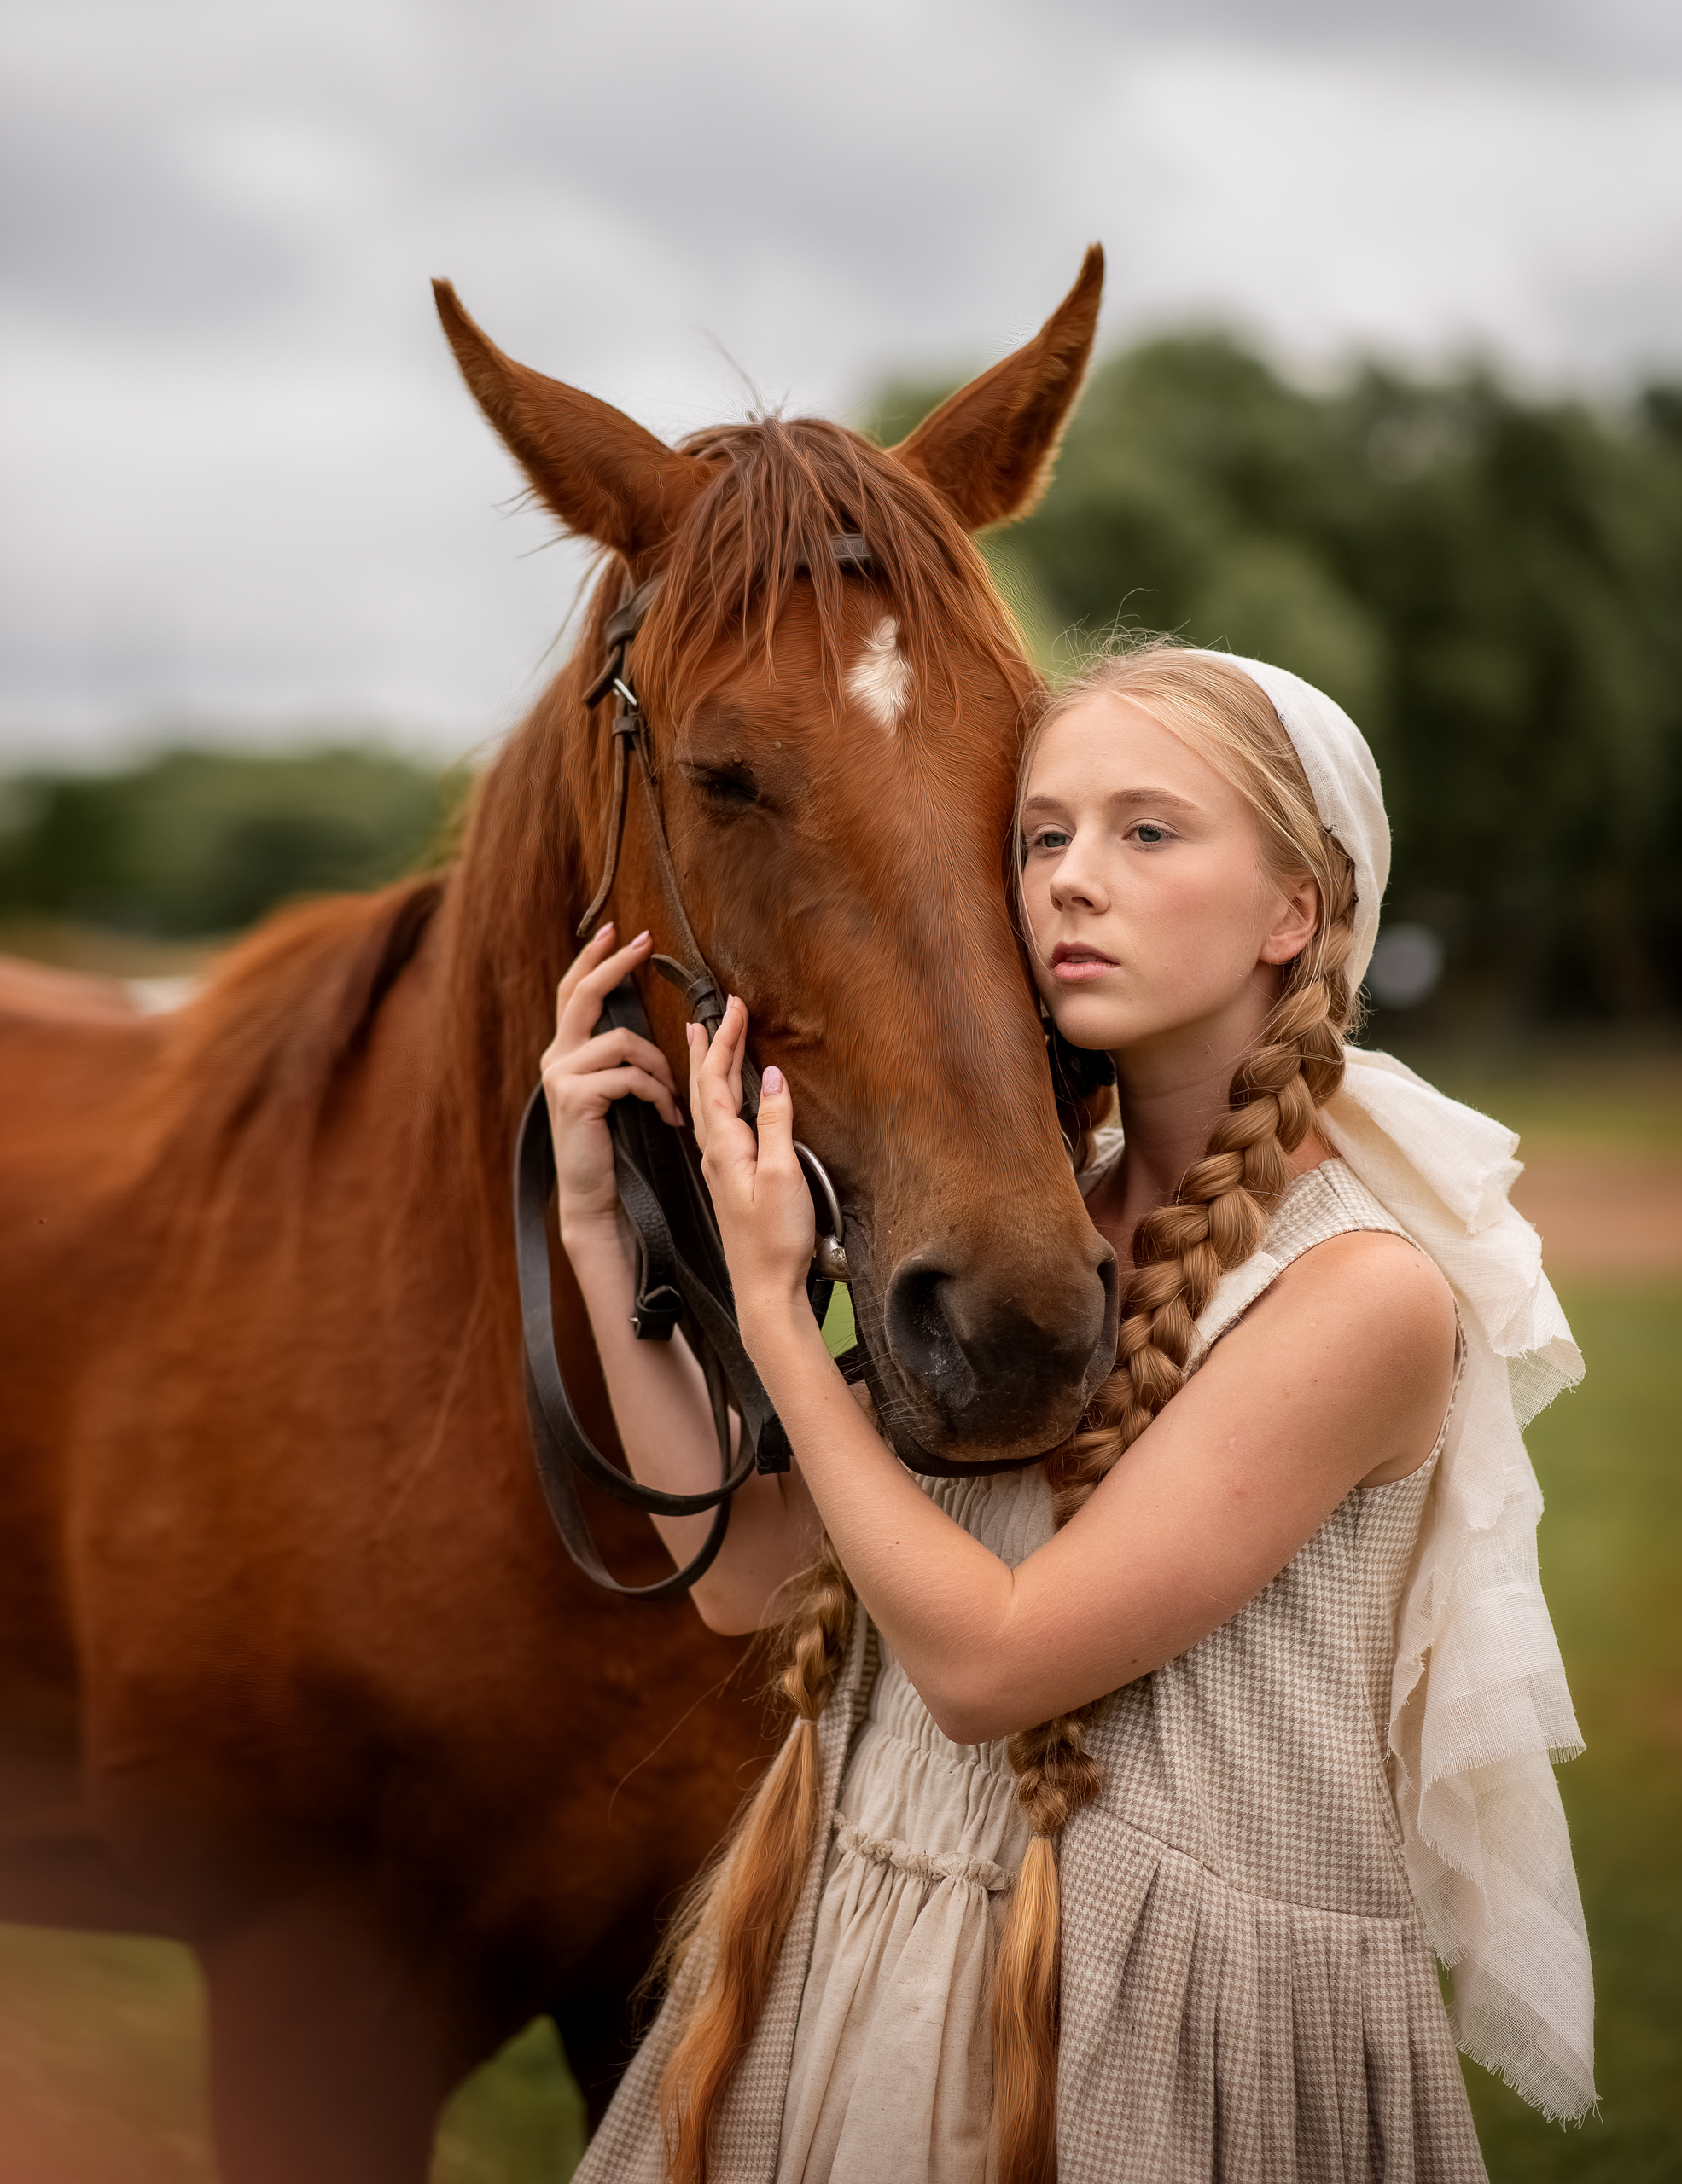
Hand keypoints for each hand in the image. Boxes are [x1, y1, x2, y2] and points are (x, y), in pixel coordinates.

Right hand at [543, 924, 681, 1241]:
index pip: (574, 993)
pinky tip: (667, 1116)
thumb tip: (644, 1027)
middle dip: (614, 965)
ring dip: (660, 1068)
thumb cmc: (614, 1147)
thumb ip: (619, 1059)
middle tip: (644, 941)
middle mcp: (556, 1058)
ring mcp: (561, 1076)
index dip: (593, 959)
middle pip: (583, 996)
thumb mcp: (615, 1093)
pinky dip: (657, 1093)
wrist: (596, 1197)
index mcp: (565, 1053)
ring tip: (672, 1100)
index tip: (618, 931)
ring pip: (624, 1043)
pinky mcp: (576, 1096)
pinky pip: (630, 1075)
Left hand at [688, 997, 814, 1332]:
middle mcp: (715, 1153)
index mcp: (725, 1146)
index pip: (717, 1081)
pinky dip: (716, 1097)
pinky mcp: (730, 1180)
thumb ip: (776, 1124)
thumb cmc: (776, 1240)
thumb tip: (773, 1077)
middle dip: (709, 1047)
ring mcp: (721, 1167)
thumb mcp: (783, 1176)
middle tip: (710, 1012)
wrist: (764, 1291)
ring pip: (707, 1105)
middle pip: (705, 1088)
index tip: (732, 1006)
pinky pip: (716, 1124)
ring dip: (707, 1069)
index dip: (725, 1041)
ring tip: (704, 1042)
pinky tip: (721, 1099)